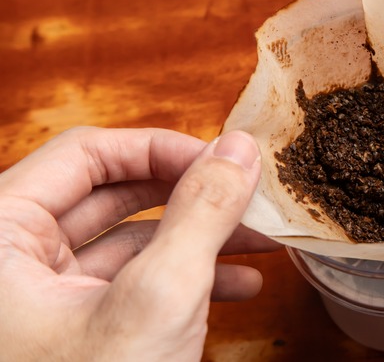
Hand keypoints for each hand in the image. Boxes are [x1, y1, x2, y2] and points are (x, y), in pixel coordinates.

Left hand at [0, 127, 277, 360]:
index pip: (87, 154)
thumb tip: (239, 147)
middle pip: (114, 194)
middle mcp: (15, 263)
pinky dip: (188, 279)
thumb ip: (201, 213)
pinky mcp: (79, 331)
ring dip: (200, 238)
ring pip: (131, 241)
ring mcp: (47, 301)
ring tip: (262, 243)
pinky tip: (241, 286)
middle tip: (248, 196)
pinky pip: (135, 284)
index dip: (163, 147)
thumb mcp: (159, 298)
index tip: (225, 160)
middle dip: (191, 195)